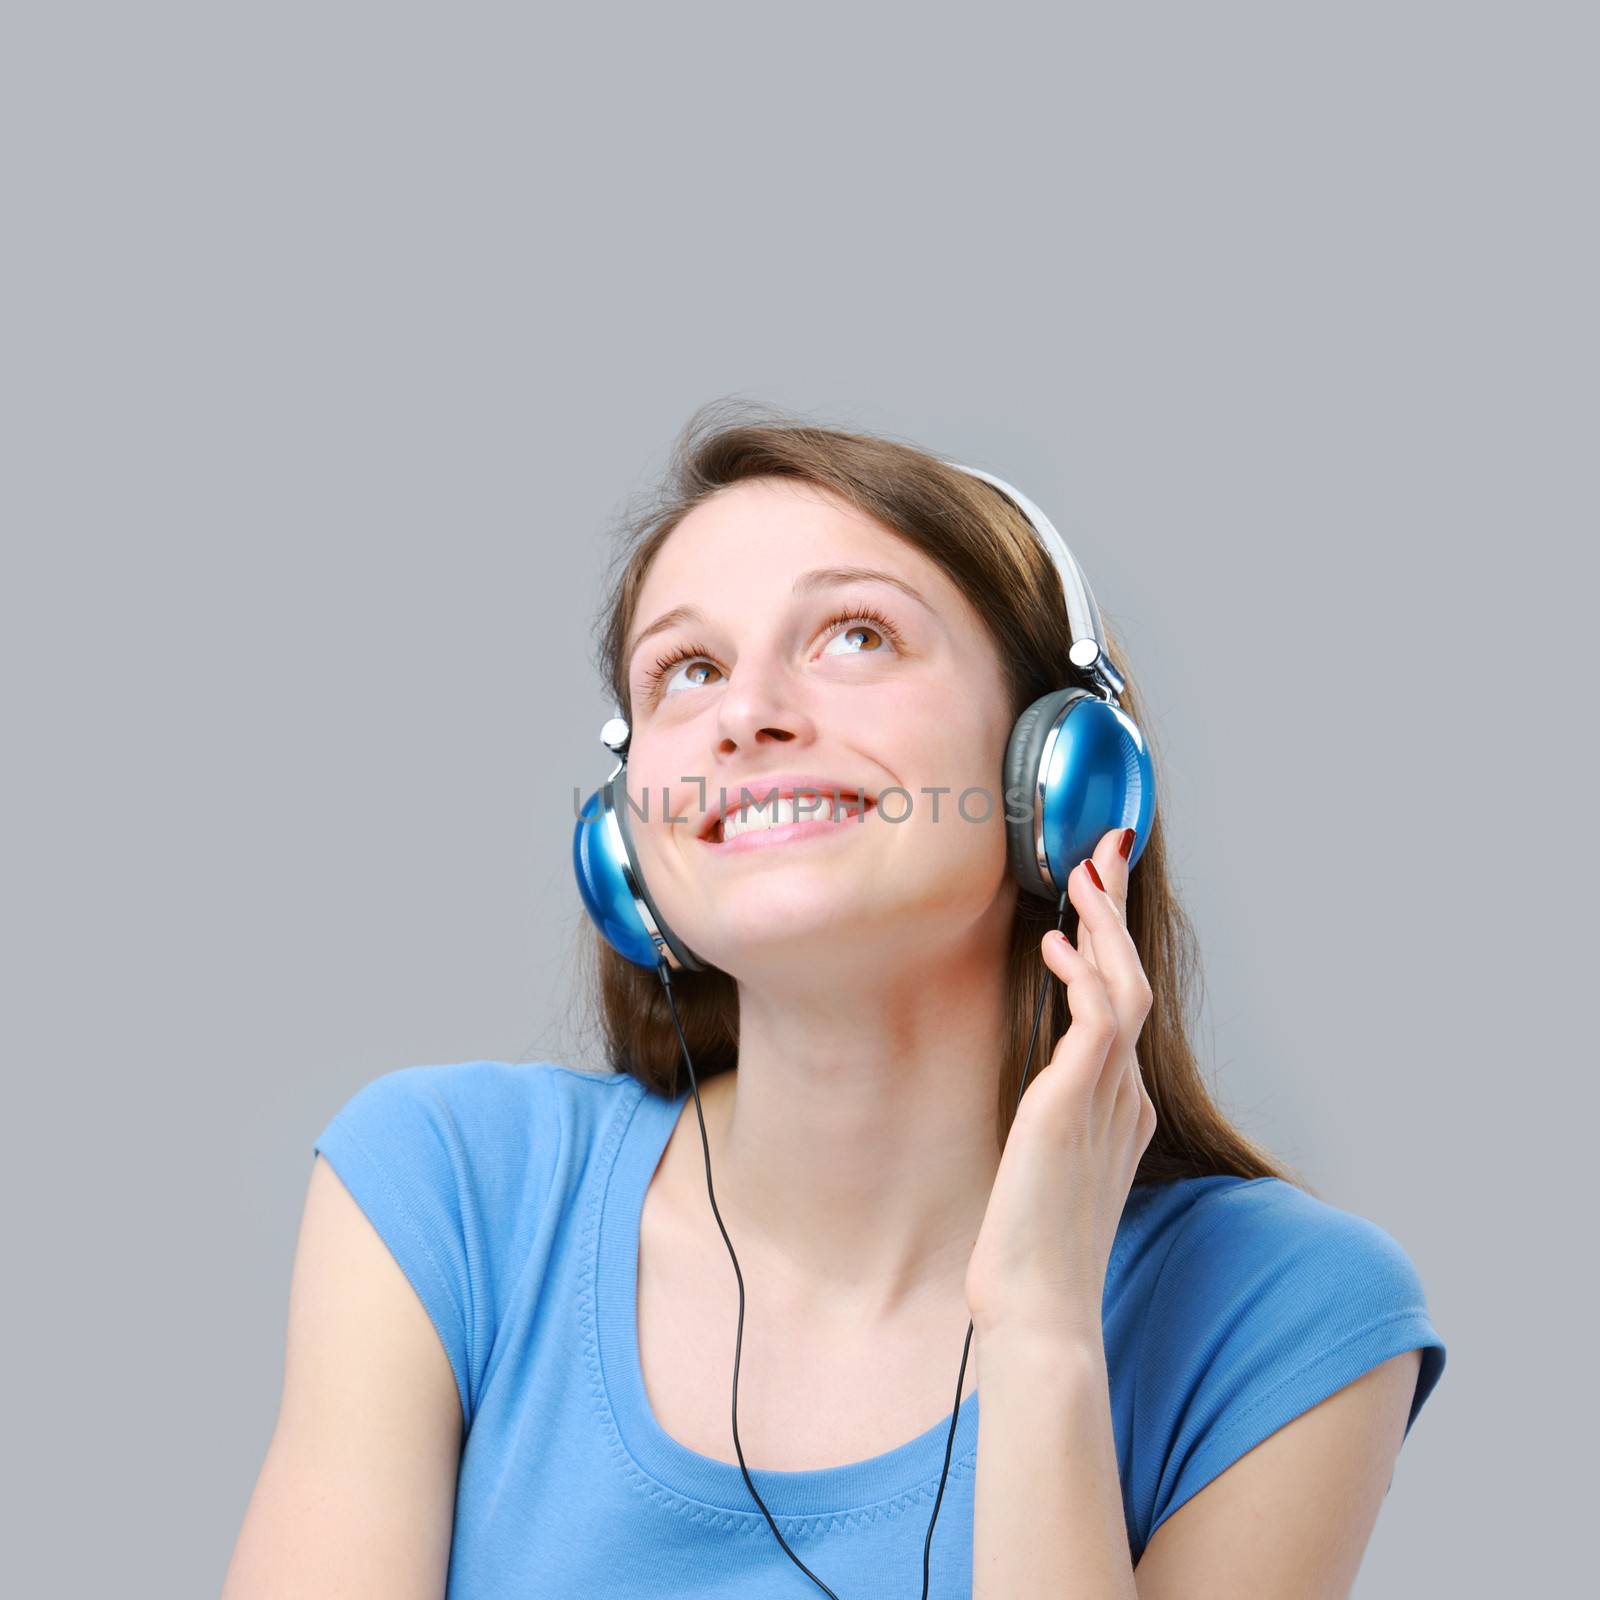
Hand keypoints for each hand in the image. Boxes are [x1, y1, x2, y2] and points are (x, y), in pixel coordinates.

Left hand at [964, 825, 1157, 1345]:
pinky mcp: (1077, 1104)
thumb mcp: (1045, 1165)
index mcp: (1117, 1105)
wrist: (1041, 1311)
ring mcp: (1107, 1098)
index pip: (1121, 1003)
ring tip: (1083, 873)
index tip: (1093, 895)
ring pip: (1124, 986)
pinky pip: (1098, 1020)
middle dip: (1116, 914)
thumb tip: (1041, 1087)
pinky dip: (1084, 975)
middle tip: (1104, 853)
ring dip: (1105, 926)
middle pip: (1132, 980)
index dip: (1110, 944)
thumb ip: (1052, 1118)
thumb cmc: (1034, 1248)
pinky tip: (1056, 946)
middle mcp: (1122, 1094)